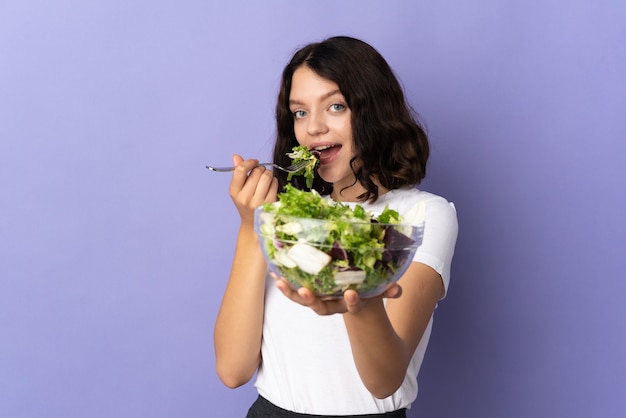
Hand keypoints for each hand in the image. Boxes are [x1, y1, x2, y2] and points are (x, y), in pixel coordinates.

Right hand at [229, 154, 277, 224]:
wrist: (253, 224)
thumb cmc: (246, 203)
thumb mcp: (239, 189)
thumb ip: (238, 172)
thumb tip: (236, 156)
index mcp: (234, 192)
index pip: (240, 170)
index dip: (249, 162)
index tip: (254, 162)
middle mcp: (245, 198)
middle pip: (256, 172)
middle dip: (260, 169)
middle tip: (260, 174)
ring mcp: (258, 202)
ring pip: (267, 176)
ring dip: (268, 174)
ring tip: (266, 179)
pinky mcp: (270, 204)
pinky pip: (274, 183)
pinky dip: (274, 181)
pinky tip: (270, 186)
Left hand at [272, 272, 402, 314]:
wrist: (353, 297)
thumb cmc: (367, 289)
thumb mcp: (378, 289)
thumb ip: (388, 290)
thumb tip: (398, 290)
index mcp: (350, 304)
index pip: (352, 306)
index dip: (352, 302)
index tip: (352, 294)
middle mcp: (332, 305)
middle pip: (320, 308)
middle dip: (312, 300)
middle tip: (306, 292)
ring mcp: (319, 300)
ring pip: (304, 300)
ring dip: (292, 292)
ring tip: (282, 282)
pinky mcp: (308, 292)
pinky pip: (295, 290)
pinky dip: (286, 283)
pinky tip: (275, 272)